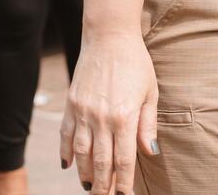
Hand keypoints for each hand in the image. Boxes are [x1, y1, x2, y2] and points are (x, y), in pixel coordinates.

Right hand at [60, 32, 159, 194]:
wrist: (109, 38)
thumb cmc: (137, 64)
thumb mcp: (151, 92)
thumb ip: (148, 125)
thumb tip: (151, 152)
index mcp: (125, 116)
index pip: (123, 159)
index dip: (124, 182)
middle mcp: (102, 118)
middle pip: (101, 162)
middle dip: (103, 186)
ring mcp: (83, 112)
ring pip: (82, 153)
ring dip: (84, 174)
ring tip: (89, 187)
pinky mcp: (71, 105)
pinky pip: (66, 136)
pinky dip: (66, 152)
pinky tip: (69, 166)